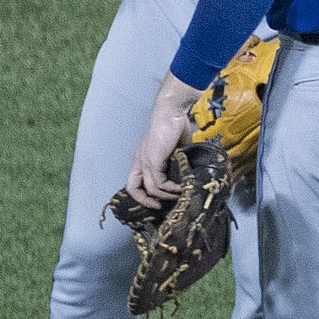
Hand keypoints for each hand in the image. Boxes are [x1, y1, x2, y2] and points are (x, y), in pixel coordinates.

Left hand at [124, 79, 200, 205]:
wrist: (170, 113)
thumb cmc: (173, 126)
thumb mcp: (174, 149)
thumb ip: (175, 162)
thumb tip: (184, 175)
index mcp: (142, 158)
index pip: (133, 183)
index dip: (142, 195)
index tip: (156, 201)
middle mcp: (140, 161)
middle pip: (134, 189)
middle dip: (147, 201)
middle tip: (162, 206)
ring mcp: (145, 161)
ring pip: (152, 188)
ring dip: (167, 194)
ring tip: (180, 193)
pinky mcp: (153, 161)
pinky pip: (159, 182)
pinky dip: (171, 188)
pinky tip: (181, 186)